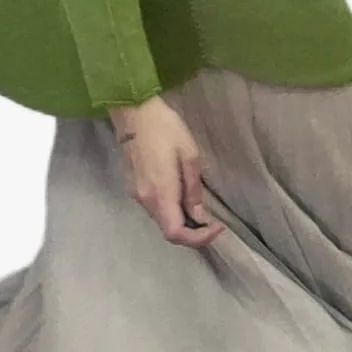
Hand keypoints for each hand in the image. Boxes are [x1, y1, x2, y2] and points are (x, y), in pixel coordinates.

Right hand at [109, 96, 225, 247]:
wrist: (135, 113)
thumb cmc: (166, 129)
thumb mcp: (189, 156)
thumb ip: (193, 189)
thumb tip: (198, 215)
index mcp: (161, 193)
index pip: (176, 233)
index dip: (198, 238)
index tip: (216, 227)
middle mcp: (146, 200)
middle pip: (168, 231)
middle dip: (193, 233)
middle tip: (212, 221)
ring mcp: (138, 195)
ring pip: (162, 221)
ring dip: (182, 223)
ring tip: (200, 209)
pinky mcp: (135, 188)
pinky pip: (156, 210)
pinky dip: (172, 212)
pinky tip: (183, 199)